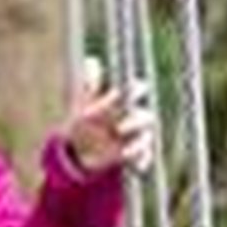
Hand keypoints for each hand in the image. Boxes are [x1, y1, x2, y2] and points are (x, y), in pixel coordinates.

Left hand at [63, 54, 156, 174]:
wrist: (81, 150)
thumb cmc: (85, 122)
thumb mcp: (83, 104)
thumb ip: (89, 84)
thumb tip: (92, 60)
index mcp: (120, 103)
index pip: (134, 92)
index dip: (136, 89)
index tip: (137, 88)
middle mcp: (131, 118)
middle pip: (143, 117)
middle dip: (135, 121)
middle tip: (119, 128)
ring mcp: (135, 137)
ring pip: (145, 137)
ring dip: (138, 143)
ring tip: (125, 150)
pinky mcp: (136, 154)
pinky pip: (144, 157)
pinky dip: (142, 161)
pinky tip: (138, 166)